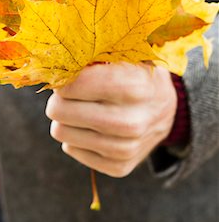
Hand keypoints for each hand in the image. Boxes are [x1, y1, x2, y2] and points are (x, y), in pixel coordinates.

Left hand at [45, 63, 176, 177]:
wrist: (165, 109)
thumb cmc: (135, 75)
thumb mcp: (123, 56)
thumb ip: (92, 54)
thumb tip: (55, 62)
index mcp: (133, 87)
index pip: (72, 84)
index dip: (62, 78)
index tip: (67, 75)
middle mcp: (131, 121)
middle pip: (59, 110)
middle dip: (59, 98)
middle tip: (69, 93)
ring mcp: (125, 148)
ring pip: (60, 132)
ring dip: (65, 118)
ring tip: (81, 108)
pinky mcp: (119, 167)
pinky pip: (70, 149)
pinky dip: (76, 136)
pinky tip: (92, 127)